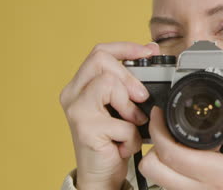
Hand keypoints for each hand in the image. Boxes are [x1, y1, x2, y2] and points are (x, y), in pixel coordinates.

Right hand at [59, 42, 159, 189]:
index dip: (126, 47)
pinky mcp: (86, 129)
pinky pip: (121, 121)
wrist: (100, 175)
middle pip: (101, 60)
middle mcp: (72, 94)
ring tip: (131, 123)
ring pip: (108, 83)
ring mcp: (76, 111)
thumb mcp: (121, 105)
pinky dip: (131, 135)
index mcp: (80, 85)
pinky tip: (124, 144)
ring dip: (130, 106)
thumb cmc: (112, 139)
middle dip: (129, 77)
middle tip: (141, 97)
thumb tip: (151, 52)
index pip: (100, 52)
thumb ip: (129, 82)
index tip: (148, 51)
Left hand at [139, 82, 222, 189]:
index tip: (160, 113)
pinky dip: (167, 169)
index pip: (172, 154)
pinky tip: (183, 158)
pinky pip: (165, 184)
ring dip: (158, 157)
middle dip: (153, 144)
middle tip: (162, 127)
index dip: (158, 130)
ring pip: (155, 177)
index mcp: (217, 174)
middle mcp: (199, 189)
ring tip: (173, 142)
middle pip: (152, 168)